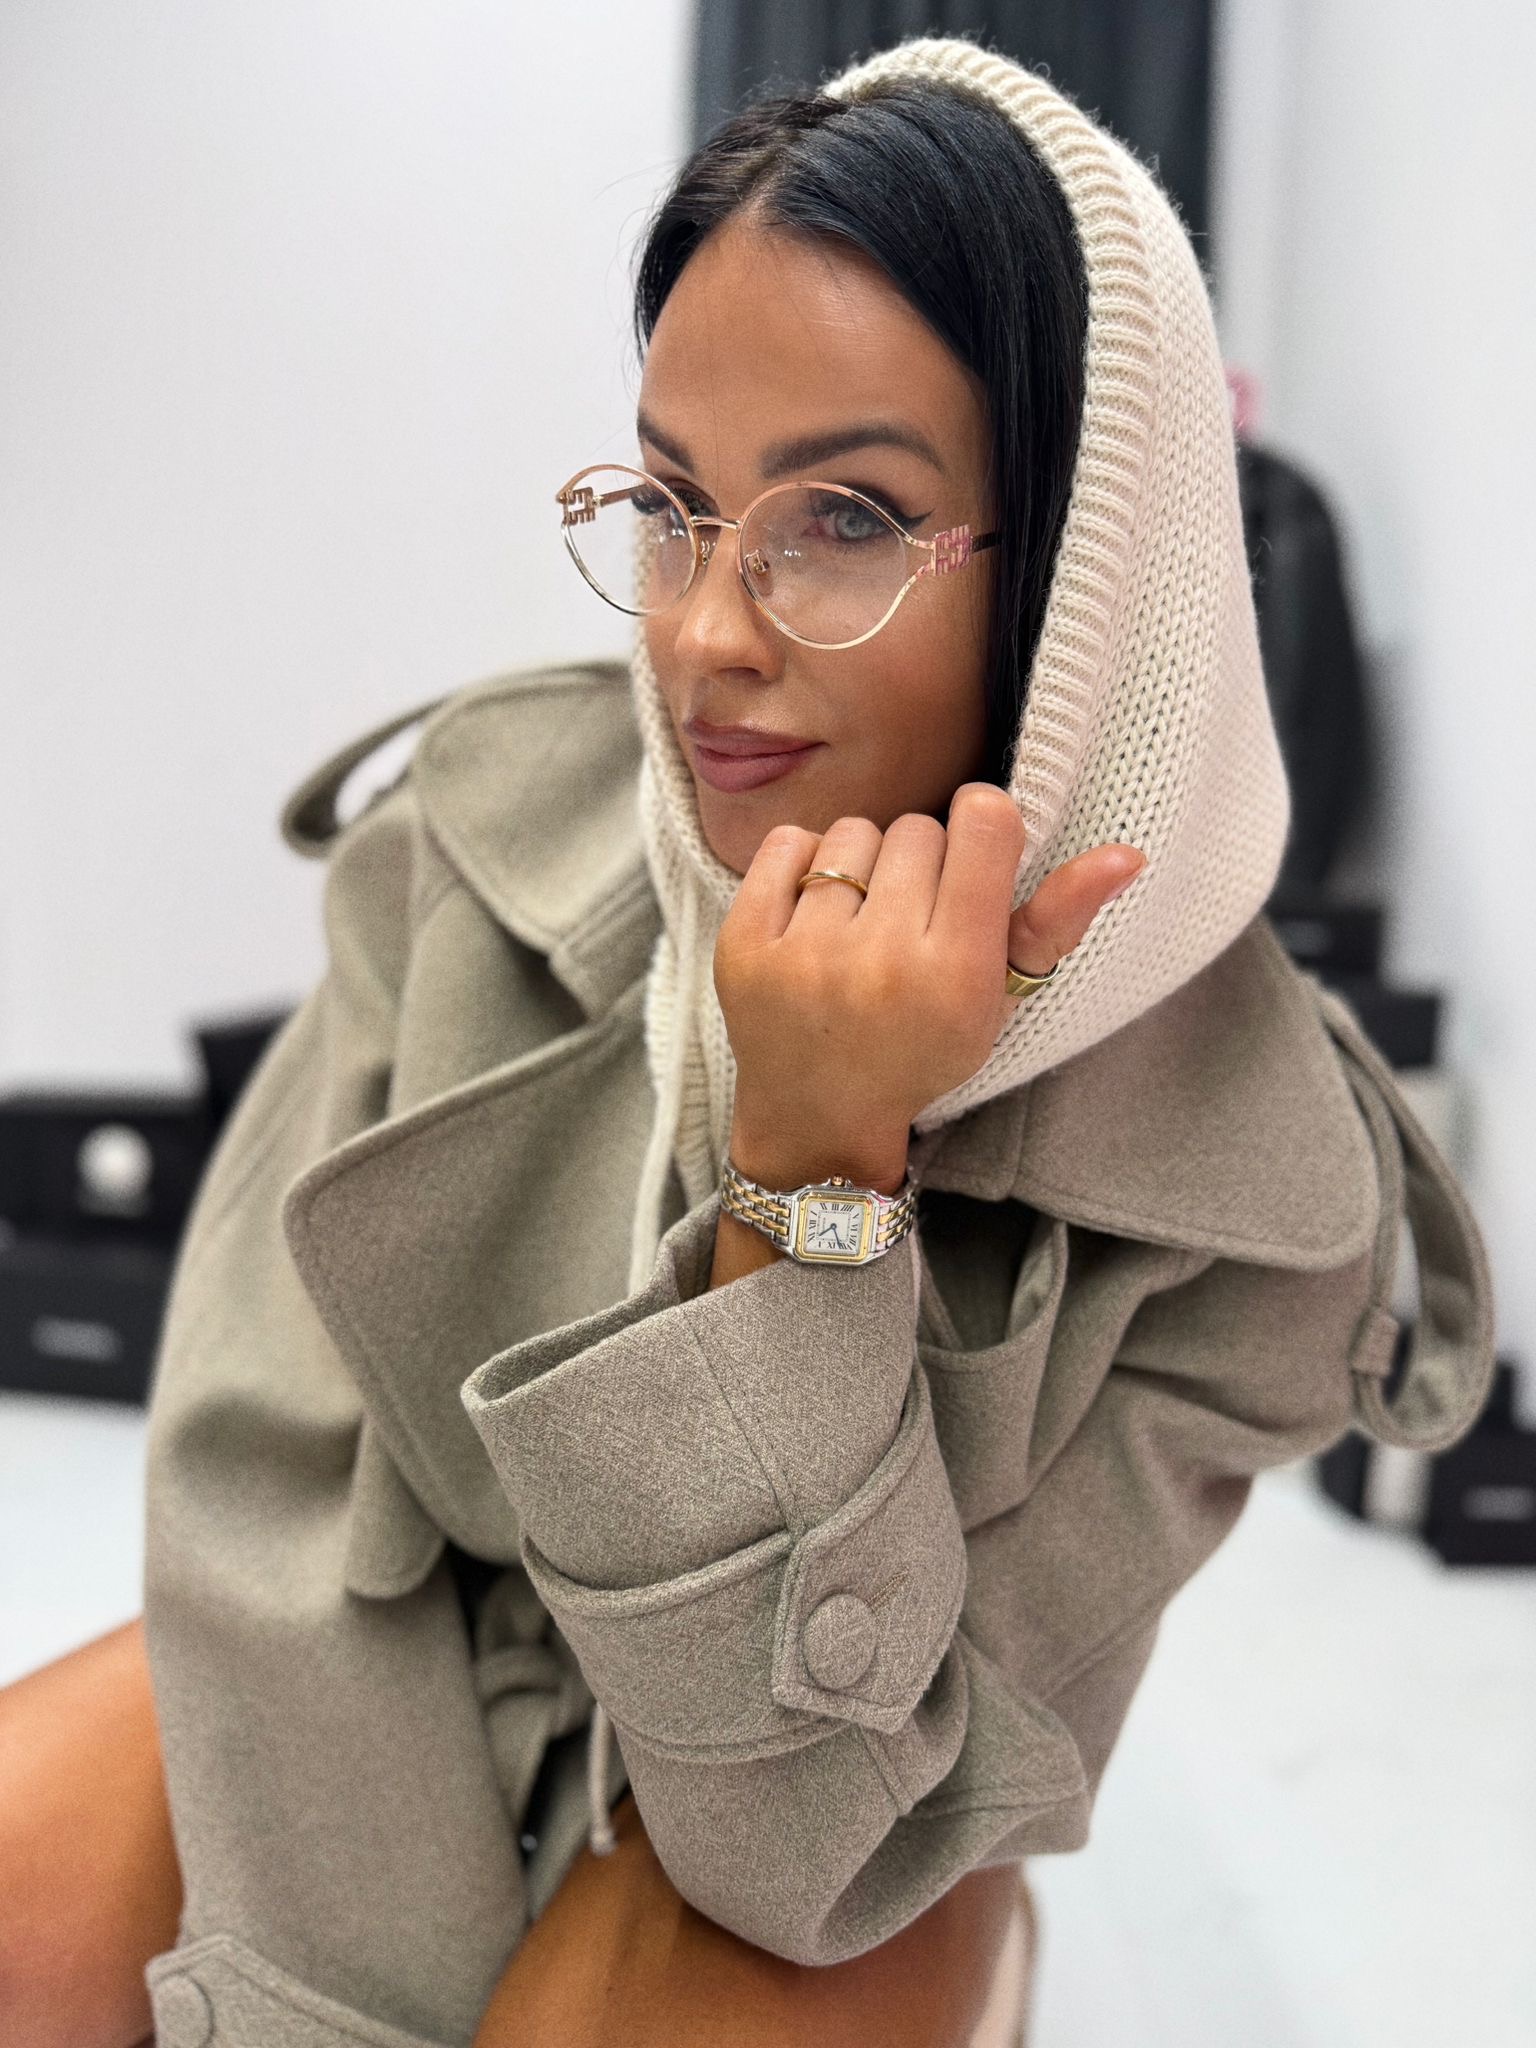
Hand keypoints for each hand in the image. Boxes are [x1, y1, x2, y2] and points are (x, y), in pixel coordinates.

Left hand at [715, 784, 1144, 1190]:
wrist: (817, 1114)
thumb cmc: (921, 1047)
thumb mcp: (999, 998)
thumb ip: (1057, 921)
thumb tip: (1127, 854)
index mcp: (957, 975)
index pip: (983, 823)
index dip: (983, 825)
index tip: (974, 855)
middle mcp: (882, 963)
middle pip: (919, 827)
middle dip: (921, 862)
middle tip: (912, 919)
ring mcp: (805, 955)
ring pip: (855, 832)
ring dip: (863, 864)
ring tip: (862, 921)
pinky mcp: (744, 946)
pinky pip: (788, 842)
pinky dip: (803, 865)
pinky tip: (814, 914)